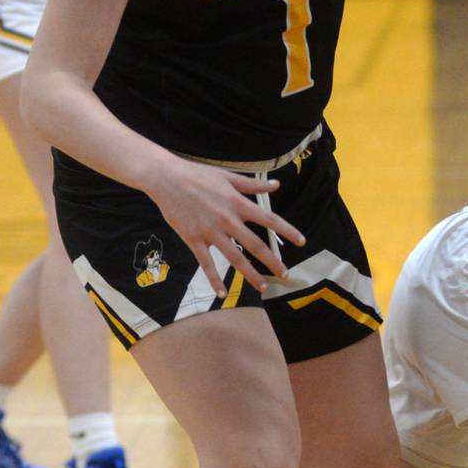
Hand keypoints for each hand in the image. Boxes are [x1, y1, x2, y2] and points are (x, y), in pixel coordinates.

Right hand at [145, 158, 305, 298]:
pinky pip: (206, 263)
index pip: (269, 219)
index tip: (301, 241)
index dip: (286, 231)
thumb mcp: (228, 176)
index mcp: (238, 203)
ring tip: (263, 286)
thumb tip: (276, 185)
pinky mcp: (193, 239)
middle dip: (272, 261)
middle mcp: (227, 220)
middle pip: (255, 245)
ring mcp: (210, 232)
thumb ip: (253, 185)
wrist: (166, 178)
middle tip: (286, 274)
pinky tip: (222, 293)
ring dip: (250, 274)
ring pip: (234, 258)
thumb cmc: (197, 174)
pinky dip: (214, 280)